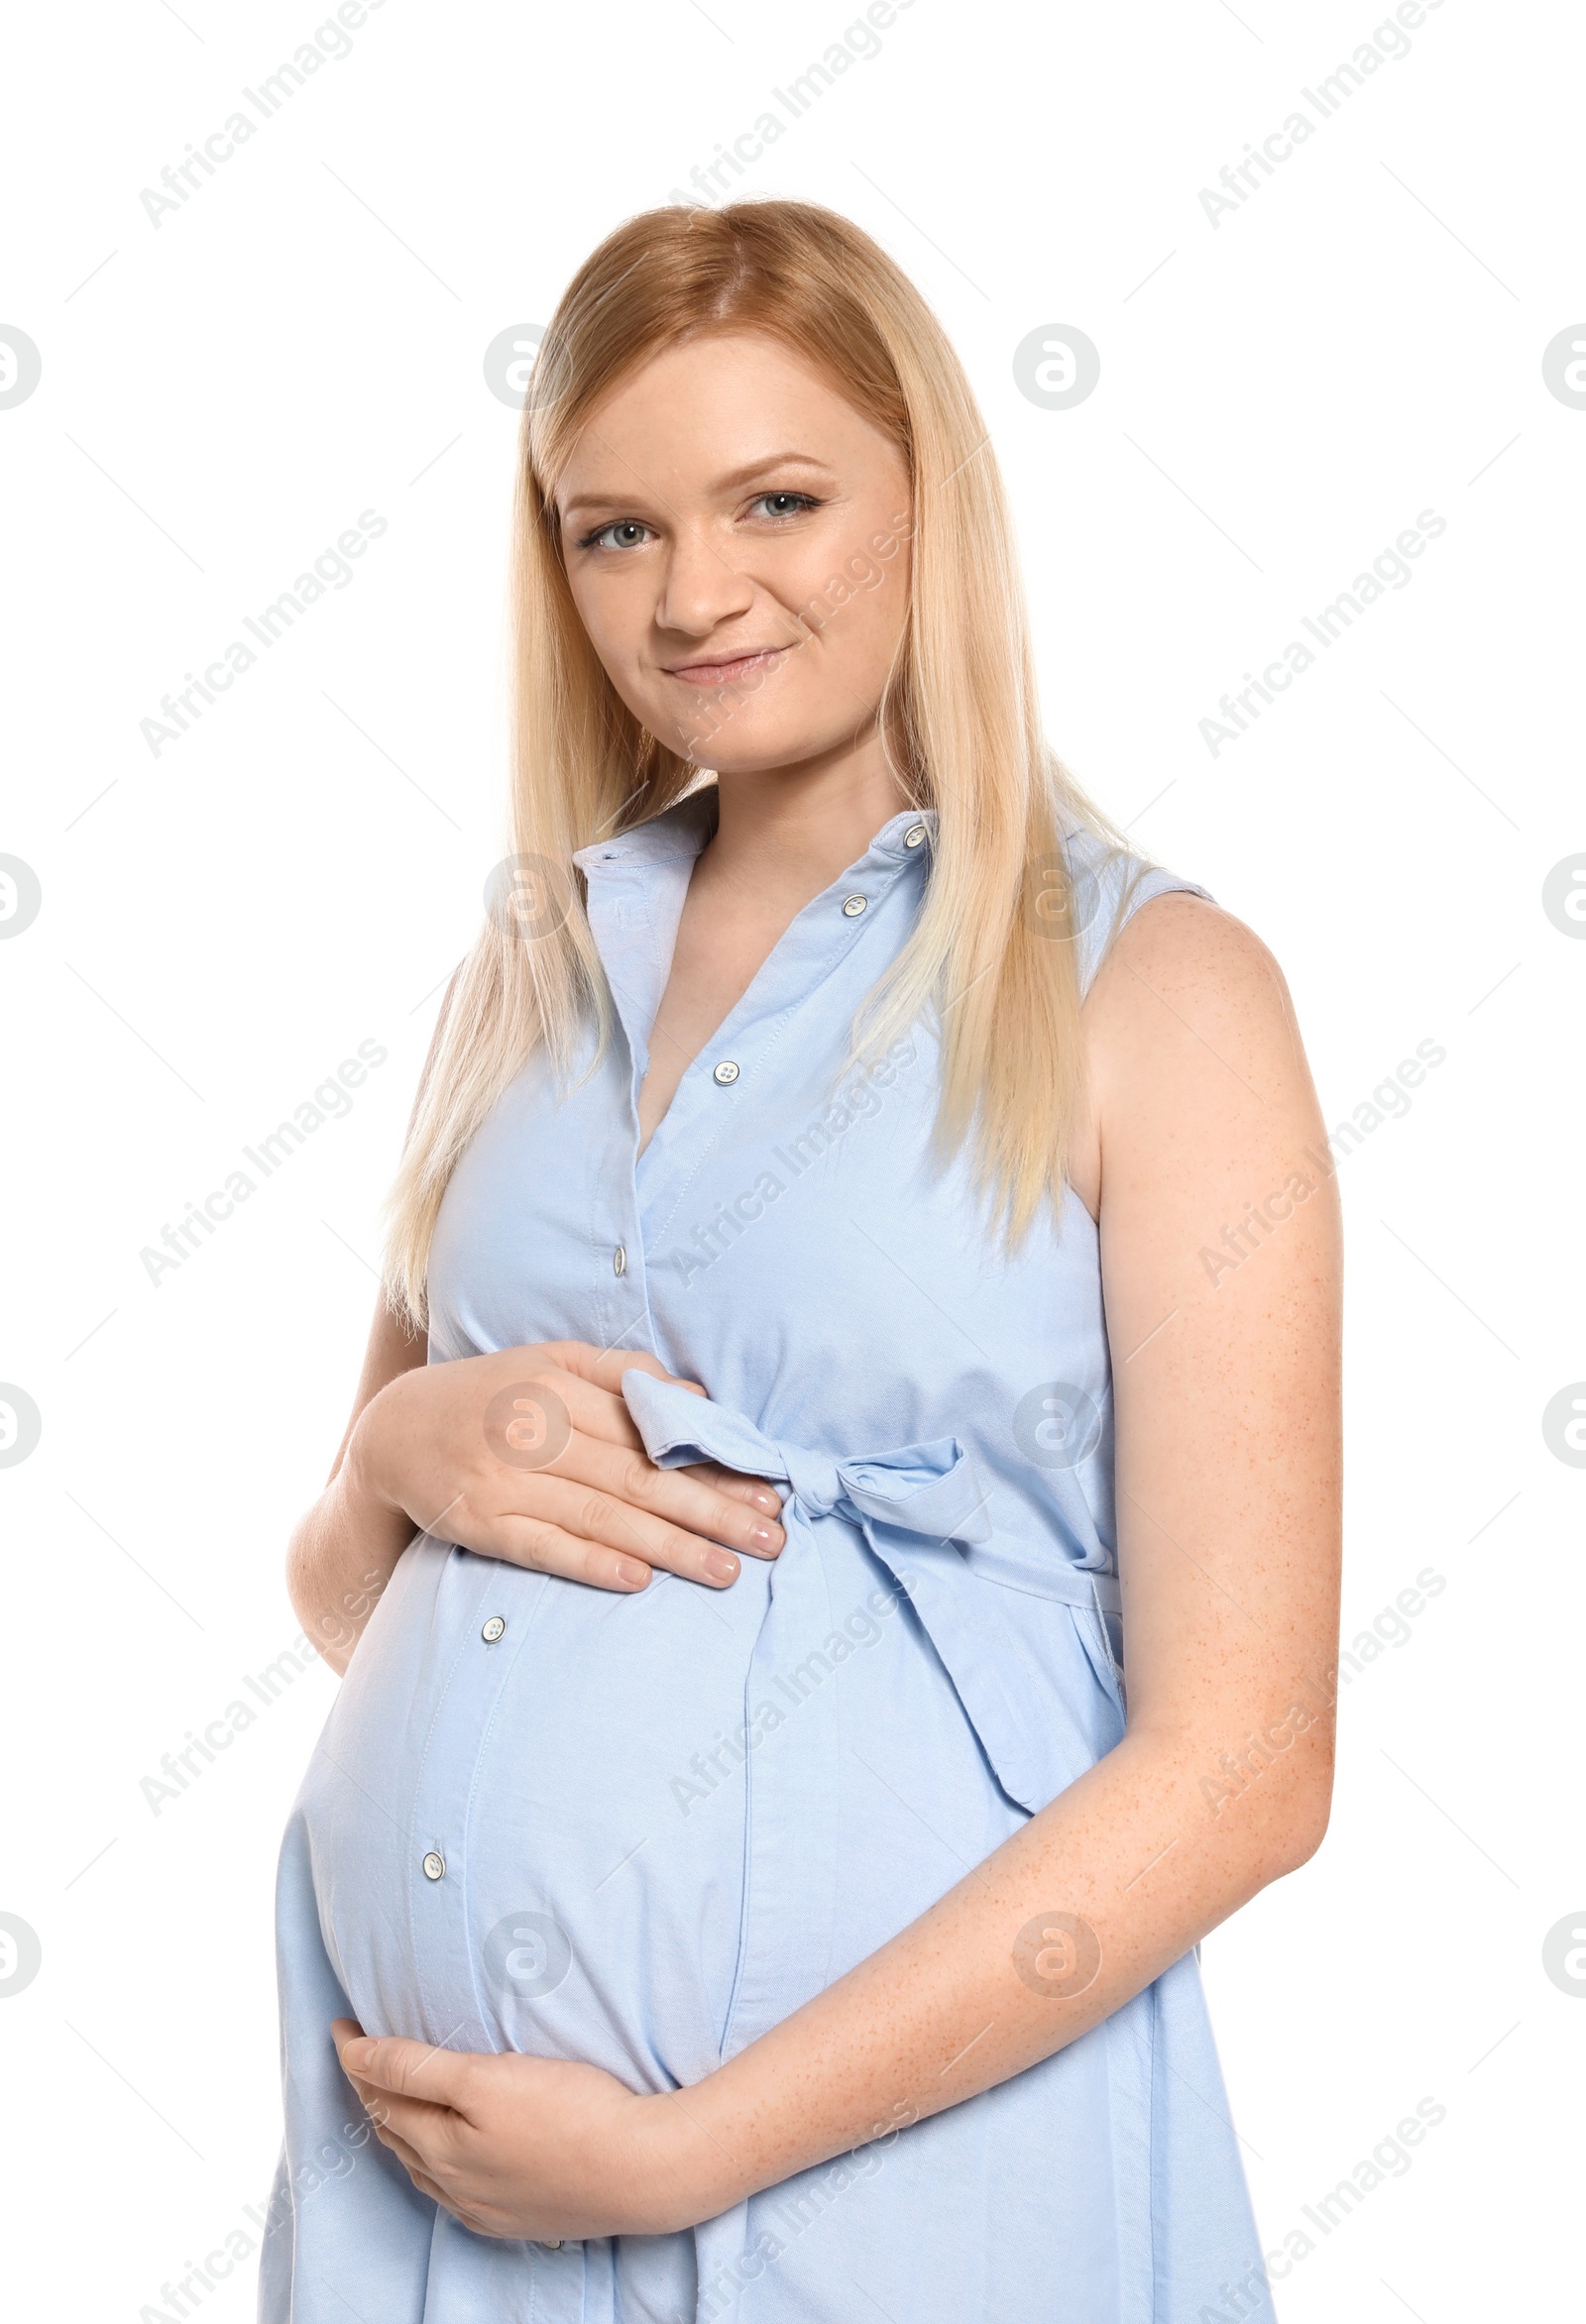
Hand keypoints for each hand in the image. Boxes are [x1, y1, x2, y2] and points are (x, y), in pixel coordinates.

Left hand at [332, 2018, 715, 2239]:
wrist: (644, 2171)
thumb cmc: (572, 2113)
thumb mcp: (488, 2077)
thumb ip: (417, 2068)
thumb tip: (357, 2056)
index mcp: (441, 2146)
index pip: (381, 2093)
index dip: (356, 2055)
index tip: (340, 2024)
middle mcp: (454, 2183)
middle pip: (396, 2131)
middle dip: (371, 2091)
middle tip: (360, 2052)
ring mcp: (485, 2205)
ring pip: (421, 2165)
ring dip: (399, 2128)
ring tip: (391, 2098)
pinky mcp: (516, 2217)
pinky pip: (453, 2191)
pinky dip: (432, 2164)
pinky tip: (444, 2156)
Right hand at [348, 1340, 782, 1593]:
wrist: (393, 1432)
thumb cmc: (490, 1394)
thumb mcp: (549, 1360)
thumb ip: (621, 1372)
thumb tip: (695, 1398)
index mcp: (563, 1387)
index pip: (654, 1432)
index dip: (715, 1462)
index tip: (768, 1486)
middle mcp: (538, 1433)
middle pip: (640, 1478)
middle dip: (712, 1510)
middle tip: (771, 1537)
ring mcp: (508, 1482)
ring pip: (604, 1518)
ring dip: (671, 1546)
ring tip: (727, 1571)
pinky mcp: (483, 1524)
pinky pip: (545, 1548)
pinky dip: (592, 1564)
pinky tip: (639, 1581)